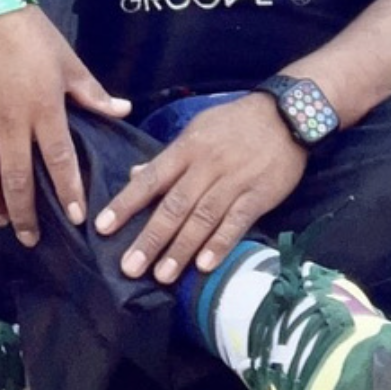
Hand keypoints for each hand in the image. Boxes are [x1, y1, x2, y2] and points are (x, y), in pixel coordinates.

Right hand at [0, 8, 130, 245]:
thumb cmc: (33, 36)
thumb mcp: (69, 62)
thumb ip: (93, 94)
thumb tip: (123, 111)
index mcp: (44, 109)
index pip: (58, 161)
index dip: (68, 191)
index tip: (76, 216)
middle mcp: (10, 123)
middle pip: (16, 181)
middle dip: (25, 215)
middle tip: (31, 238)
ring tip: (4, 221)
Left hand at [94, 94, 306, 283]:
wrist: (287, 113)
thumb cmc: (236, 121)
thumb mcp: (197, 128)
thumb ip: (168, 156)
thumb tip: (134, 174)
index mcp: (187, 148)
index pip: (151, 179)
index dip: (126, 204)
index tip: (103, 227)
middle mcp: (206, 166)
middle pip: (174, 206)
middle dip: (150, 238)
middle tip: (129, 267)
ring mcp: (233, 181)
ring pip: (202, 218)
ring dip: (181, 249)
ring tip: (162, 276)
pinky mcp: (259, 194)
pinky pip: (237, 222)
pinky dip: (220, 244)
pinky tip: (205, 265)